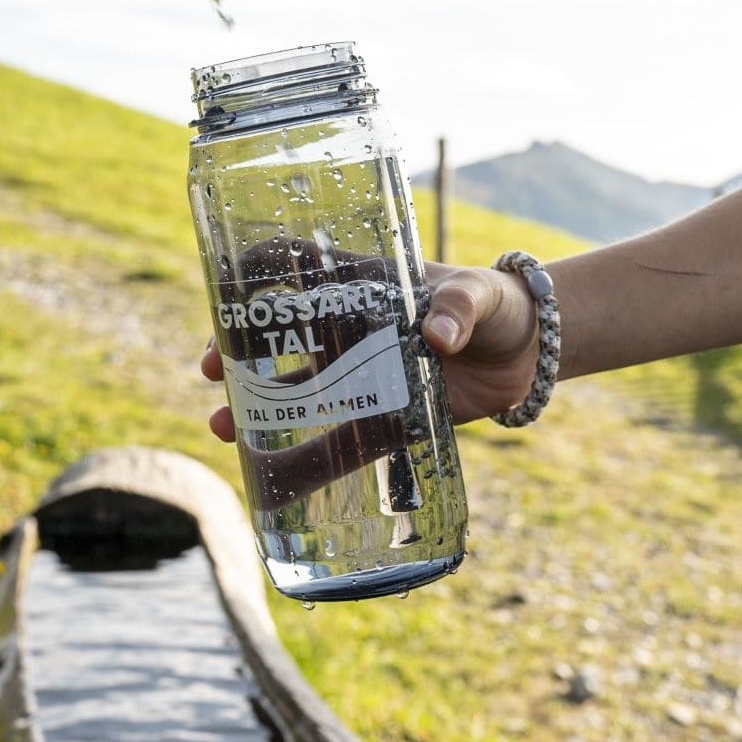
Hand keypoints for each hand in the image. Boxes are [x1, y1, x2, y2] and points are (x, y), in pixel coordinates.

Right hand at [201, 259, 539, 440]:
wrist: (530, 355)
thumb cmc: (498, 305)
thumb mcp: (480, 295)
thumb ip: (460, 306)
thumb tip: (437, 335)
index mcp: (365, 283)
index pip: (298, 264)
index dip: (256, 271)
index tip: (225, 288)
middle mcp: (352, 327)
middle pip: (278, 334)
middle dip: (236, 350)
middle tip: (211, 370)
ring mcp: (363, 373)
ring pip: (295, 391)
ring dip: (255, 408)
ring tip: (223, 426)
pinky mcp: (384, 416)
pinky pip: (338, 441)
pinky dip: (305, 461)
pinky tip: (271, 477)